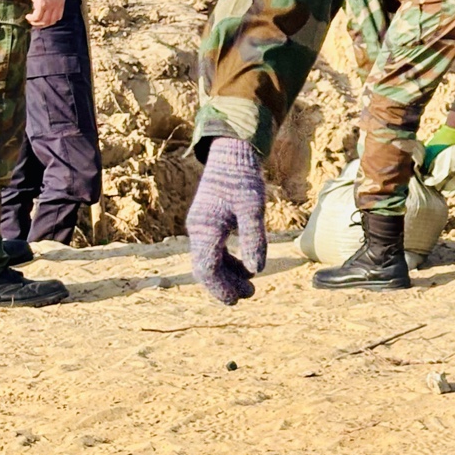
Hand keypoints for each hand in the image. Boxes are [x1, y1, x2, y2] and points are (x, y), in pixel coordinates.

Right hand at [19, 0, 64, 26]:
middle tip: (34, 22)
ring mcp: (50, 5)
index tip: (42, 19)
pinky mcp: (42, 4)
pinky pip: (37, 17)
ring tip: (30, 19)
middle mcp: (57, 4)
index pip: (58, 17)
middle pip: (51, 21)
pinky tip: (28, 16)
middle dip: (42, 24)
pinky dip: (32, 19)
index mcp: (61, 1)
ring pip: (44, 21)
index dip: (50, 20)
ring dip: (36, 23)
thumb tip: (43, 8)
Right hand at [187, 138, 267, 304]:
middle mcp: (198, 230)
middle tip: (249, 296)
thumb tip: (257, 270)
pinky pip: (213, 249)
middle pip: (205, 268)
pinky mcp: (208, 221)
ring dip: (228, 275)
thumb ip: (253, 240)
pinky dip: (228, 261)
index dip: (220, 288)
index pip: (206, 269)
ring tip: (251, 285)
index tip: (237, 301)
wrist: (232, 154)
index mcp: (206, 228)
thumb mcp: (253, 209)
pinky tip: (247, 267)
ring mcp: (201, 226)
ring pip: (209, 260)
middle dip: (225, 285)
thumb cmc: (243, 179)